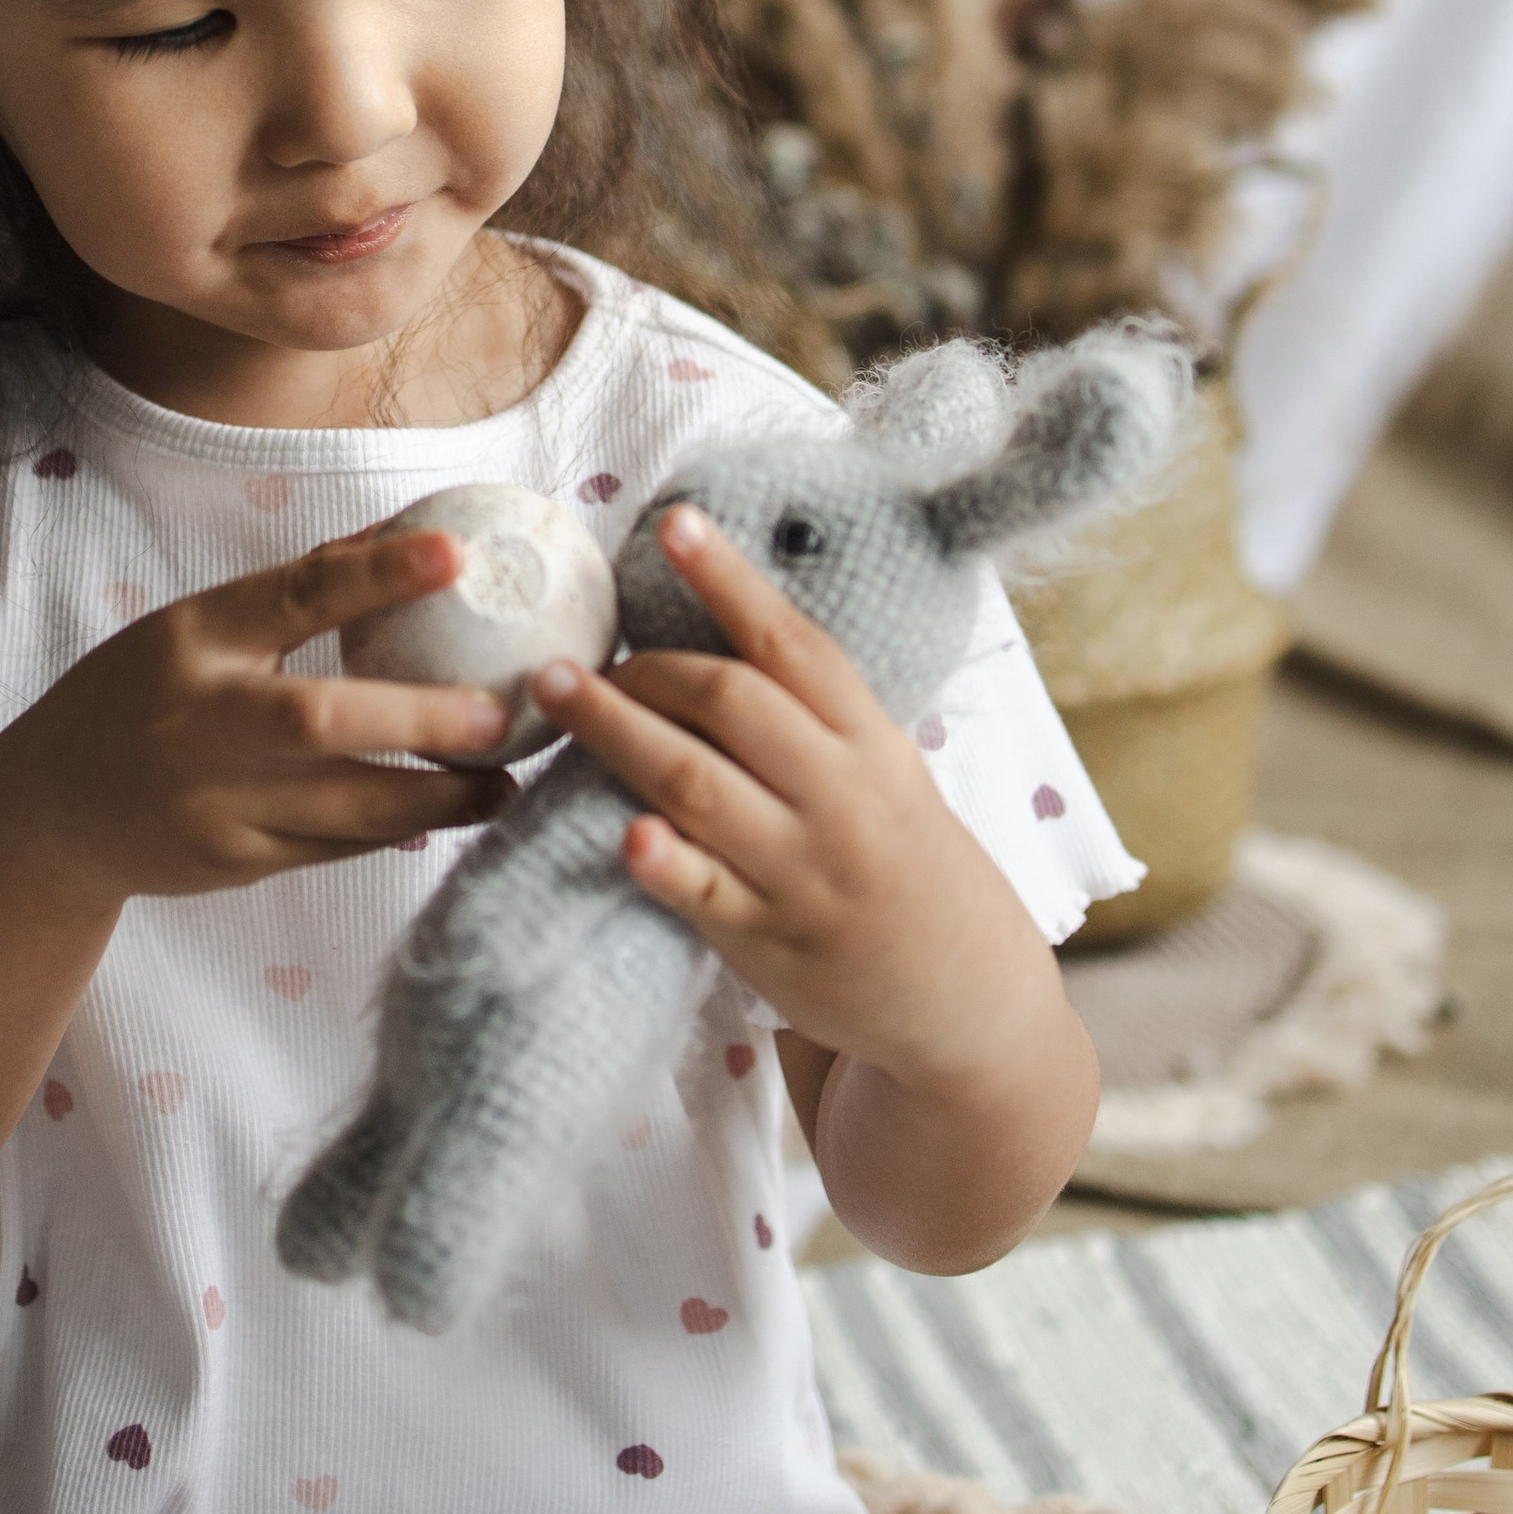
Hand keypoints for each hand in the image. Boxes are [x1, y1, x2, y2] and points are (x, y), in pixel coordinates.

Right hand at [39, 523, 516, 896]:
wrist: (53, 812)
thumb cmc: (145, 694)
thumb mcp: (198, 627)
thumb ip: (298, 588)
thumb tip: (408, 534)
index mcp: (195, 638)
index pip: (294, 596)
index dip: (376, 573)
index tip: (455, 553)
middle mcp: (202, 720)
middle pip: (322, 720)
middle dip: (422, 719)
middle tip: (501, 714)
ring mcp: (213, 803)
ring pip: (345, 808)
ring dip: (437, 798)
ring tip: (506, 783)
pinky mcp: (232, 863)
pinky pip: (333, 849)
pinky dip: (394, 832)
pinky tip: (450, 813)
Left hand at [529, 506, 1098, 1269]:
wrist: (958, 990)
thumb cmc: (899, 857)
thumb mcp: (882, 771)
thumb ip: (810, 713)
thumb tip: (714, 622)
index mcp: (870, 741)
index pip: (794, 644)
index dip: (731, 580)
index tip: (675, 523)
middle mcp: (841, 797)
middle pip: (733, 703)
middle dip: (646, 666)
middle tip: (574, 656)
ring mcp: (803, 870)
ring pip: (700, 785)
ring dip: (617, 732)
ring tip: (554, 693)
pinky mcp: (767, 941)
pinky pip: (705, 894)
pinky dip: (664, 861)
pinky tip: (624, 835)